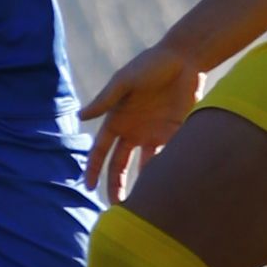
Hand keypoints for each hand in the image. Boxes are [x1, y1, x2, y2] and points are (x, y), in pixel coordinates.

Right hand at [82, 35, 211, 199]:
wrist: (186, 59)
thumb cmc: (151, 64)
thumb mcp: (125, 81)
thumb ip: (105, 100)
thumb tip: (80, 116)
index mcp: (116, 119)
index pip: (101, 150)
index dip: (93, 168)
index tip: (88, 187)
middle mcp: (133, 130)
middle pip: (120, 165)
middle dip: (116, 185)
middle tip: (117, 207)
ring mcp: (153, 133)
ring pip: (144, 167)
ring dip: (142, 185)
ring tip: (142, 205)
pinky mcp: (173, 133)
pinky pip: (167, 157)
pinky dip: (165, 171)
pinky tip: (164, 186)